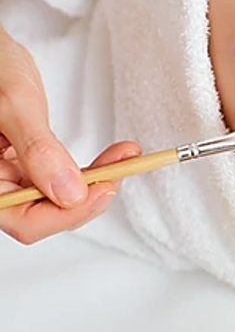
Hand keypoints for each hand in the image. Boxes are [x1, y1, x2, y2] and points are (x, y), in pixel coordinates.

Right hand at [0, 141, 141, 244]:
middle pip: (47, 214)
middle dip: (93, 194)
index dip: (69, 212)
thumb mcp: (16, 109)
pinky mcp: (25, 165)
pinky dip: (90, 170)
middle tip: (124, 169)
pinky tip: (114, 158)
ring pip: (59, 197)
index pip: (25, 222)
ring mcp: (10, 178)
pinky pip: (61, 178)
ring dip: (99, 179)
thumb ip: (38, 150)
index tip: (103, 189)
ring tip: (126, 157)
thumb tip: (69, 192)